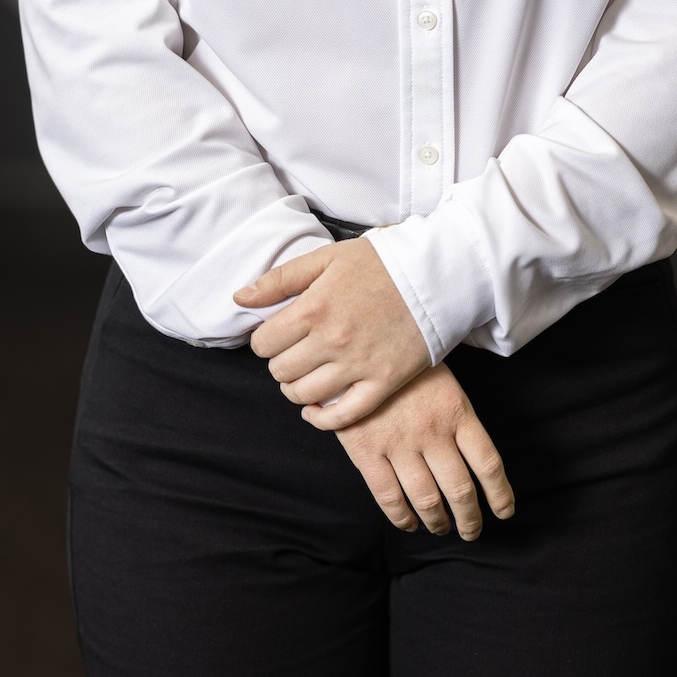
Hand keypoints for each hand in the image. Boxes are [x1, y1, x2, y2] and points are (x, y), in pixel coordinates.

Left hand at [234, 237, 429, 425]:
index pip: (264, 343)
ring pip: (304, 395)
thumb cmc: (382, 262)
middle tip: (294, 352)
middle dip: (280, 363)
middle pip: (281, 371)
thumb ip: (281, 278)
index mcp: (314, 308)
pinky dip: (321, 419)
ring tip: (305, 374)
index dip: (265, 341)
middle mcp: (332, 341)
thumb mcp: (327, 257)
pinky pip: (342, 416)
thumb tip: (240, 297)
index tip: (277, 335)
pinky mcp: (382, 383)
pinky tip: (315, 409)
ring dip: (296, 388)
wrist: (437, 274)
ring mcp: (358, 366)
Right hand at [334, 368, 514, 539]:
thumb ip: (459, 418)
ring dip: (437, 521)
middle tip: (471, 531)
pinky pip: (389, 497)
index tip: (504, 512)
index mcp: (456, 411)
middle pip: (460, 489)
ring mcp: (399, 444)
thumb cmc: (405, 366)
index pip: (488, 463)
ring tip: (441, 528)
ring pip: (427, 499)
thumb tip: (476, 460)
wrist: (358, 347)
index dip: (500, 494)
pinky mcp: (367, 452)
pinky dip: (402, 518)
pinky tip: (409, 523)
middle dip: (469, 518)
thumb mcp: (444, 381)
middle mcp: (432, 432)